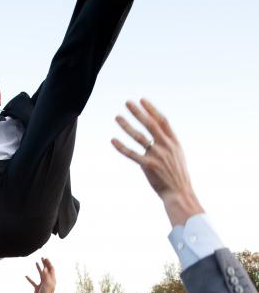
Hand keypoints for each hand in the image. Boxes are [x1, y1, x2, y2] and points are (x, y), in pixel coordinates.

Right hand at [25, 258, 55, 292]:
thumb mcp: (46, 284)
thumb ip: (46, 276)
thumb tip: (44, 267)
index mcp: (51, 279)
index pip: (51, 269)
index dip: (49, 263)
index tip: (45, 258)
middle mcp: (47, 281)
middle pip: (46, 270)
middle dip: (44, 264)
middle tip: (42, 257)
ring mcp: (42, 284)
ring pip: (40, 274)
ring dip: (38, 268)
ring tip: (36, 262)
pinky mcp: (37, 288)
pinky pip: (33, 282)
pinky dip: (30, 279)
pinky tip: (26, 276)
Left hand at [112, 99, 204, 226]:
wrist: (180, 192)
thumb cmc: (176, 174)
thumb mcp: (177, 154)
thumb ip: (167, 142)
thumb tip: (157, 130)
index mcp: (173, 142)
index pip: (162, 121)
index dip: (152, 109)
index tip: (142, 100)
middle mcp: (166, 146)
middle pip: (150, 124)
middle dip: (138, 112)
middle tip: (127, 102)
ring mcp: (157, 155)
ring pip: (139, 137)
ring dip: (126, 125)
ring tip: (117, 117)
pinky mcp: (148, 166)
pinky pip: (132, 154)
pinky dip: (121, 147)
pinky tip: (113, 140)